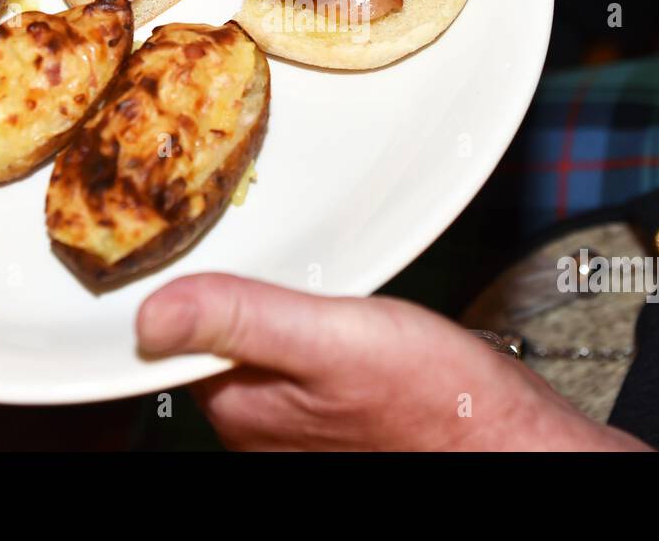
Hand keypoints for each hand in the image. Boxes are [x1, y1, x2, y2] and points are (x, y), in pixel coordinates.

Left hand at [136, 273, 651, 450]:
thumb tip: (151, 311)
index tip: (183, 228)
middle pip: (208, 333)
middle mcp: (256, 420)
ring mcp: (290, 418)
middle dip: (222, 281)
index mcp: (240, 406)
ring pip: (249, 338)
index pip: (173, 334)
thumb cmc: (435, 400)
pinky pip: (286, 349)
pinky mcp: (328, 407)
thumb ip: (241, 318)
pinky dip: (294, 314)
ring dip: (260, 294)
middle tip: (234, 220)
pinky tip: (318, 293)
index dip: (177, 277)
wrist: (507, 438)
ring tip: (276, 247)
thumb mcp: (331, 340)